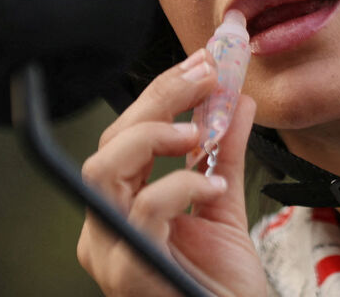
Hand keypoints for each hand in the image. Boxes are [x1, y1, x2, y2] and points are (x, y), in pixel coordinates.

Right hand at [77, 49, 264, 296]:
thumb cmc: (221, 283)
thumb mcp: (222, 203)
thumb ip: (223, 151)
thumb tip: (235, 100)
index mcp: (121, 208)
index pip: (124, 136)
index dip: (161, 94)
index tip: (202, 65)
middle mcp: (106, 228)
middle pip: (109, 144)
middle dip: (158, 99)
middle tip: (206, 77)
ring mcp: (113, 251)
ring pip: (104, 170)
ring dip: (153, 137)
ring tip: (196, 133)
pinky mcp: (131, 272)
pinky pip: (143, 210)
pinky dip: (179, 187)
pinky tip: (211, 186)